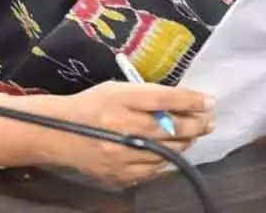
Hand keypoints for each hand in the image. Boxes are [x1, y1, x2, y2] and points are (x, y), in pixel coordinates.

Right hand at [54, 81, 213, 186]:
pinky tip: (170, 153)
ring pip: (166, 152)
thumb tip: (182, 102)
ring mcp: (121, 155)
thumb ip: (147, 95)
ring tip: (192, 136)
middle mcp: (122, 127)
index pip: (164, 98)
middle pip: (170, 128)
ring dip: (184, 143)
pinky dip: (165, 161)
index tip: (209, 101)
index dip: (191, 100)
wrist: (56, 134)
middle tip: (208, 121)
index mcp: (120, 98)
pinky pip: (153, 170)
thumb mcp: (118, 89)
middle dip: (195, 125)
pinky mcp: (119, 175)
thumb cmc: (91, 105)